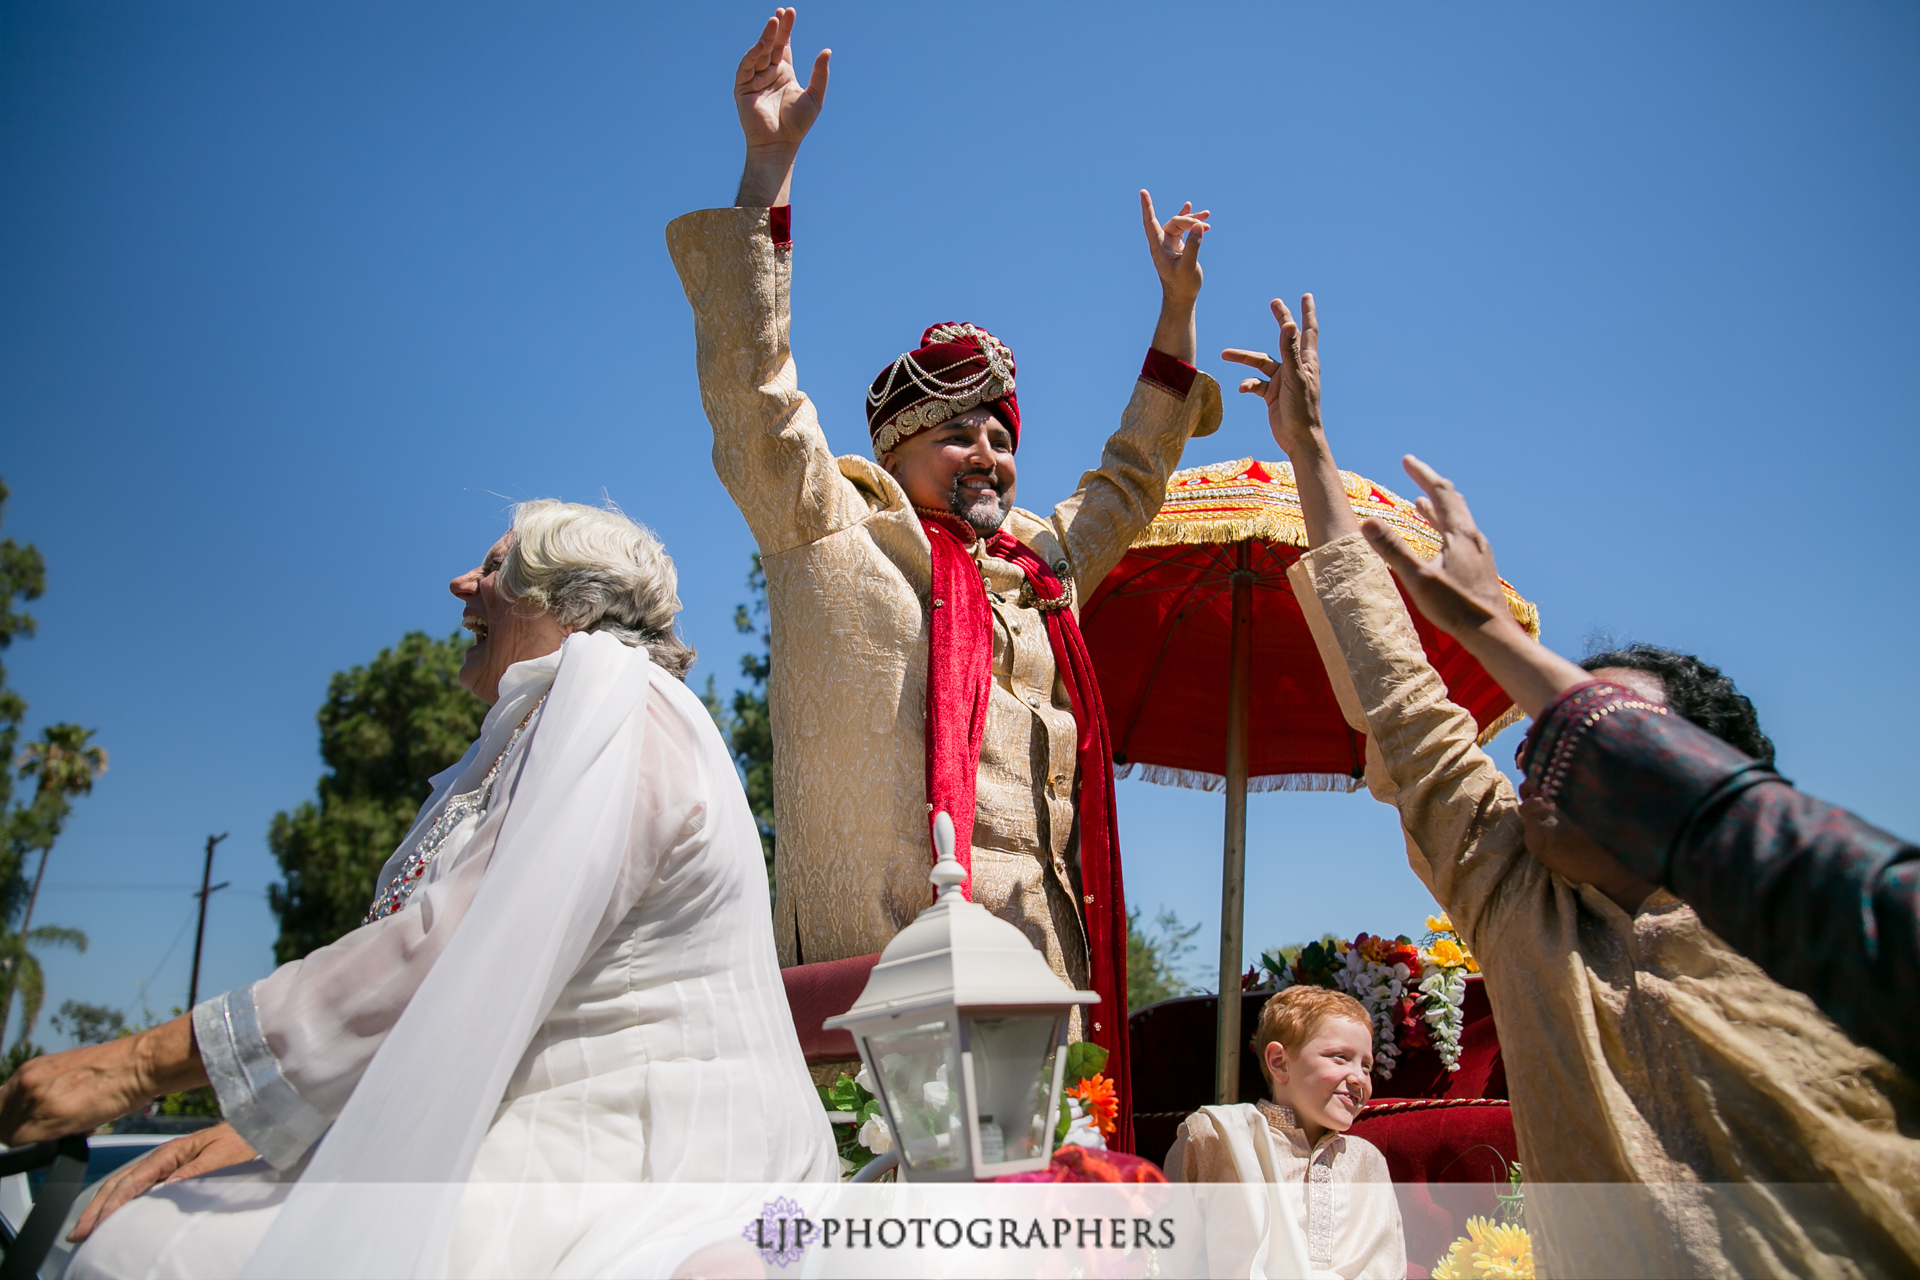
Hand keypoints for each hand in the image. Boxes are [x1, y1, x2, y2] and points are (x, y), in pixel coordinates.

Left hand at [0, 1016, 203, 1145]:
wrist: (139, 1064)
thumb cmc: (115, 1069)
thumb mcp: (69, 1074)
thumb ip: (46, 1091)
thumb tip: (40, 1114)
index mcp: (30, 1070)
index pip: (0, 1107)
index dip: (11, 1123)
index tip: (28, 1130)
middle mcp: (27, 1081)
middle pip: (2, 1123)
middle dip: (20, 1134)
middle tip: (46, 1138)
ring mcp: (36, 1097)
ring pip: (12, 1135)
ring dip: (34, 1141)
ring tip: (64, 1134)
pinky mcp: (51, 1115)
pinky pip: (28, 1144)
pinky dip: (42, 1150)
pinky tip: (68, 1138)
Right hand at [68, 1123, 256, 1243]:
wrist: (258, 1127)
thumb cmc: (243, 1141)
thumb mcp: (221, 1157)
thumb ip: (193, 1173)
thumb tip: (162, 1189)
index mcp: (170, 1153)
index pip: (133, 1181)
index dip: (113, 1204)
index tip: (97, 1225)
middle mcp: (162, 1159)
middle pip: (119, 1184)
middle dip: (96, 1209)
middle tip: (76, 1235)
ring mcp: (164, 1165)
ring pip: (124, 1187)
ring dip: (102, 1208)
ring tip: (84, 1230)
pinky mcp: (170, 1172)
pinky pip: (137, 1188)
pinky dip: (119, 1203)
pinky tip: (111, 1216)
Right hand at [734, 9, 829, 205]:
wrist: (779, 144)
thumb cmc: (797, 125)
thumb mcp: (814, 96)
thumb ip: (820, 74)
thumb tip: (827, 51)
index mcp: (784, 73)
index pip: (784, 45)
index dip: (785, 29)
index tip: (788, 12)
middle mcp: (769, 73)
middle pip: (772, 44)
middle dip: (776, 28)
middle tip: (782, 12)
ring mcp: (755, 79)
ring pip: (759, 53)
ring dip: (765, 37)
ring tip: (773, 22)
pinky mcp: (743, 87)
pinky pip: (746, 66)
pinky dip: (753, 54)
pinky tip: (762, 45)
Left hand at [1140, 191, 1207, 308]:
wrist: (1183, 296)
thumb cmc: (1182, 284)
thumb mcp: (1189, 266)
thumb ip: (1194, 245)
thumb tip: (1199, 226)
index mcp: (1158, 247)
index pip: (1150, 223)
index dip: (1147, 207)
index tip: (1143, 192)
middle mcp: (1162, 243)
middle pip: (1173, 223)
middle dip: (1188, 221)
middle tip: (1205, 226)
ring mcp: (1170, 244)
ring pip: (1180, 225)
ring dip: (1193, 220)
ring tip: (1207, 214)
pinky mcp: (1178, 246)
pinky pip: (1183, 230)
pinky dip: (1192, 223)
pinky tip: (1198, 215)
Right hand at [1223, 295, 1320, 455]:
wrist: (1298, 439)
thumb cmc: (1302, 409)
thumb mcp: (1294, 378)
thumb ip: (1289, 351)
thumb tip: (1289, 324)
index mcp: (1305, 361)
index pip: (1307, 330)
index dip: (1306, 313)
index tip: (1306, 296)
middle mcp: (1295, 367)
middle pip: (1284, 338)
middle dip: (1279, 320)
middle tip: (1274, 302)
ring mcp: (1282, 380)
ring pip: (1261, 362)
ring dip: (1244, 359)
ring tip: (1225, 354)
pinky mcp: (1272, 394)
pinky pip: (1256, 383)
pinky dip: (1248, 384)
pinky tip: (1242, 389)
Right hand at [1359, 456, 1511, 635]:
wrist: (1492, 634)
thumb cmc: (1456, 608)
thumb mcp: (1419, 578)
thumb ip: (1393, 549)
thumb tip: (1367, 522)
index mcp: (1460, 534)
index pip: (1441, 493)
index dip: (1423, 474)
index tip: (1407, 460)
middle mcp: (1473, 538)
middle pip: (1452, 501)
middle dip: (1430, 485)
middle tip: (1412, 472)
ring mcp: (1478, 553)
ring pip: (1456, 520)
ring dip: (1436, 508)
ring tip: (1418, 502)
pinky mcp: (1479, 567)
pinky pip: (1459, 537)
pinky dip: (1443, 528)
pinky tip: (1437, 541)